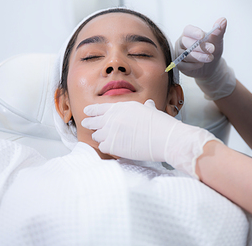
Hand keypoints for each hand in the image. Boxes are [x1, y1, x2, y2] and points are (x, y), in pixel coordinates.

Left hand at [81, 100, 220, 178]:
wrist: (165, 138)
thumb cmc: (161, 124)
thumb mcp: (151, 110)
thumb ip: (145, 108)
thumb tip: (148, 104)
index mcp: (121, 107)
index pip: (100, 108)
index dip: (92, 110)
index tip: (87, 111)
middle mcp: (113, 118)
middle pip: (94, 121)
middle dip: (90, 122)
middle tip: (86, 123)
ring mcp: (111, 132)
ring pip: (96, 135)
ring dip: (99, 136)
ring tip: (101, 138)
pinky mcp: (112, 146)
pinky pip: (102, 147)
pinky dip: (105, 147)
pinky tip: (109, 147)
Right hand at [174, 18, 235, 99]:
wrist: (211, 65)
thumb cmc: (212, 50)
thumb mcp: (217, 41)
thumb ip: (219, 31)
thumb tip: (223, 20)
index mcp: (189, 33)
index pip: (188, 30)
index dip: (194, 32)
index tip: (203, 36)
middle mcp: (182, 42)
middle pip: (186, 42)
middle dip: (199, 46)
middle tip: (212, 49)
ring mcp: (179, 53)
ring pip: (185, 54)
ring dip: (198, 56)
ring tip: (210, 58)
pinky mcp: (179, 65)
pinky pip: (183, 65)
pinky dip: (193, 65)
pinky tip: (201, 64)